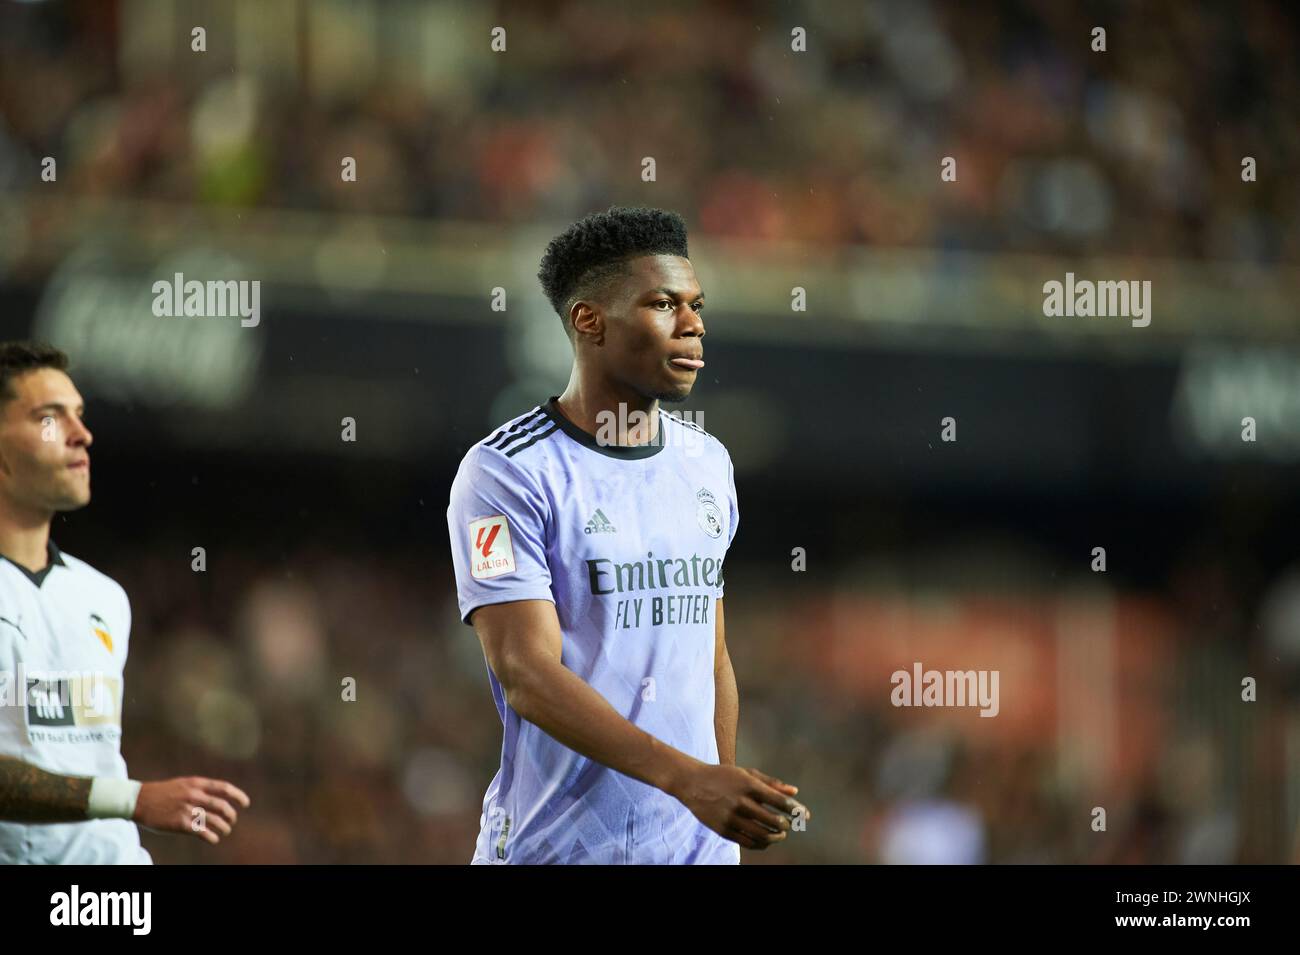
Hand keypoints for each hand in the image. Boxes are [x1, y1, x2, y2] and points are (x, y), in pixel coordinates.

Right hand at [133, 777, 250, 844]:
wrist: (138, 800)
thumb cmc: (162, 793)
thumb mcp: (183, 784)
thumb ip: (200, 789)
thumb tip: (218, 796)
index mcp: (196, 784)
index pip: (224, 788)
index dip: (238, 796)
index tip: (246, 803)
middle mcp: (194, 795)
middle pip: (222, 806)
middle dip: (231, 815)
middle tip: (233, 820)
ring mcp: (187, 810)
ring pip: (215, 820)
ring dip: (224, 827)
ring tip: (225, 830)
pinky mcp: (180, 824)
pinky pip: (202, 832)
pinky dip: (212, 836)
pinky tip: (214, 839)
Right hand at [672, 764, 809, 849]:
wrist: (693, 784)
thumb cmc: (724, 776)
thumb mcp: (747, 773)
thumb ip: (772, 783)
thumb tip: (795, 792)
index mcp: (749, 785)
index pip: (779, 801)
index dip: (796, 810)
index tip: (805, 815)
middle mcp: (741, 802)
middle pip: (773, 820)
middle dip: (786, 825)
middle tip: (789, 824)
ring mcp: (731, 818)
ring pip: (762, 835)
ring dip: (776, 837)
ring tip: (780, 834)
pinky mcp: (723, 830)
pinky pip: (748, 842)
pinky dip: (761, 844)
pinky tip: (766, 839)